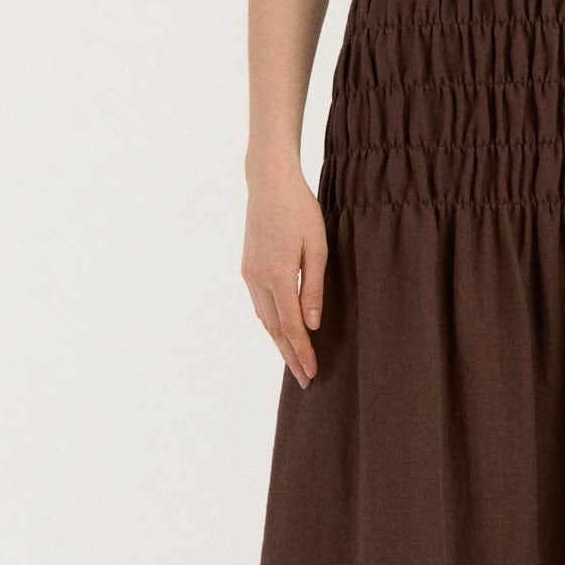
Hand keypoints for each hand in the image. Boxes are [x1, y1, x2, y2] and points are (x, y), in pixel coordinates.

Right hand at [242, 169, 328, 388]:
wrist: (269, 183)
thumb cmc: (301, 210)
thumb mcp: (318, 247)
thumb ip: (314, 288)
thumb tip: (312, 325)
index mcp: (279, 276)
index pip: (292, 327)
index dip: (303, 353)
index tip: (313, 373)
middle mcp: (259, 280)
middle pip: (275, 330)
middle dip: (290, 357)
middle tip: (305, 380)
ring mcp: (249, 274)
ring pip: (265, 319)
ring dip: (280, 342)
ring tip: (295, 361)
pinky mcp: (247, 268)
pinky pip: (260, 304)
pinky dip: (272, 323)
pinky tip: (281, 331)